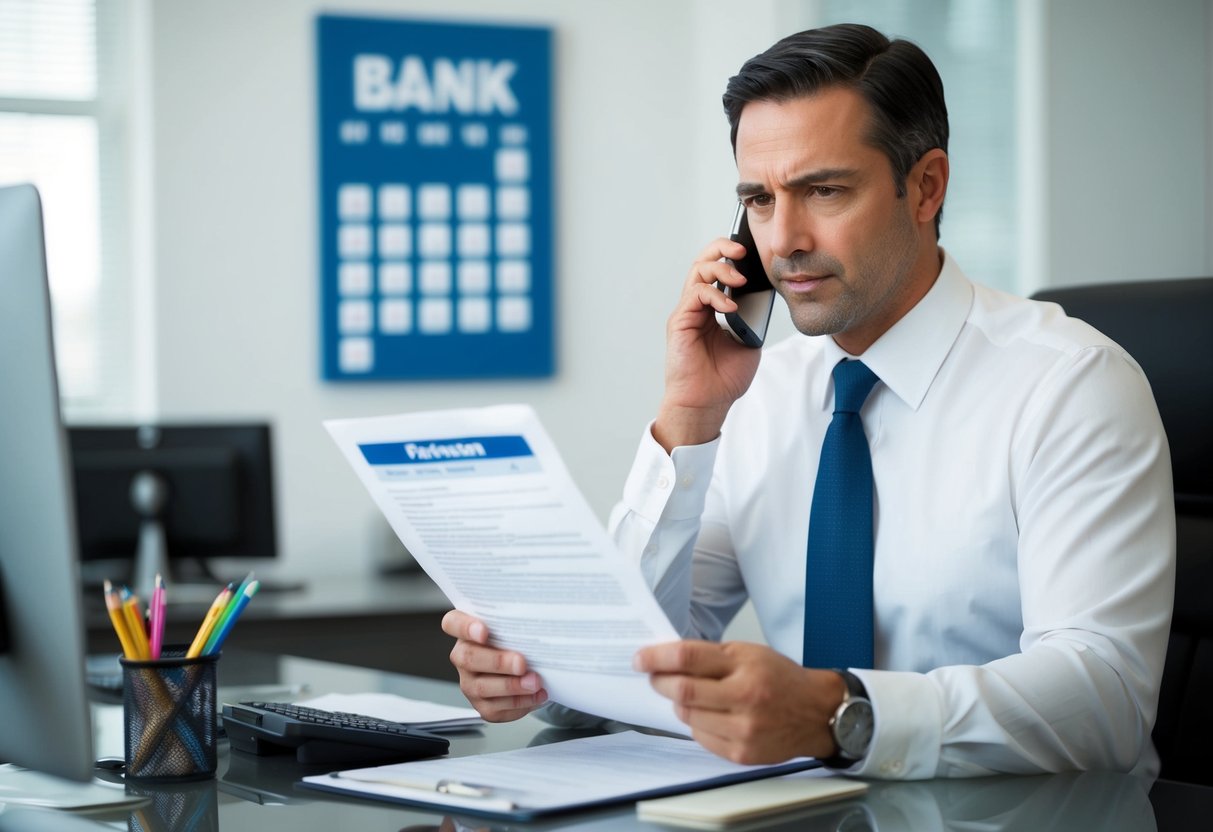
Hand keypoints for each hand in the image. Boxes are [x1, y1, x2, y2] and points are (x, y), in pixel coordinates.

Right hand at [442, 610, 547, 721]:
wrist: (523, 666)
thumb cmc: (514, 640)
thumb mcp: (513, 625)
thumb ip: (515, 621)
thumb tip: (536, 621)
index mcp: (466, 631)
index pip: (453, 623)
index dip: (465, 627)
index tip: (484, 631)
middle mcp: (462, 657)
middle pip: (469, 658)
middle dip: (498, 662)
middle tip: (521, 663)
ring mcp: (470, 683)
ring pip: (482, 687)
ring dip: (511, 686)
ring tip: (535, 682)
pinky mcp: (483, 705)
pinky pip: (497, 708)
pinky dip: (520, 702)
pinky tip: (537, 695)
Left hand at [635, 640, 845, 764]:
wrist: (816, 713)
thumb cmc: (781, 679)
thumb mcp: (749, 653)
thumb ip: (710, 656)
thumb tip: (667, 659)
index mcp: (745, 667)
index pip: (688, 659)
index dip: (657, 658)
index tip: (641, 659)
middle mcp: (744, 698)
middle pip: (682, 691)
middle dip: (660, 682)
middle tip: (655, 676)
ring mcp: (743, 729)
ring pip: (687, 716)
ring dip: (679, 704)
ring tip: (690, 696)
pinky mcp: (741, 753)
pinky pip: (700, 737)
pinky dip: (696, 724)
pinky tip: (709, 714)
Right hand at [653, 239, 763, 451]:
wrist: (708, 402)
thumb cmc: (724, 378)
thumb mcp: (749, 342)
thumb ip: (752, 318)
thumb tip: (763, 298)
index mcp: (713, 308)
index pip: (718, 270)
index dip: (731, 255)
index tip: (751, 252)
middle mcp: (697, 306)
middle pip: (703, 261)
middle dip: (722, 248)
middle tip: (741, 249)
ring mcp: (687, 312)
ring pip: (697, 272)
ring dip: (721, 269)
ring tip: (739, 279)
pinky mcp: (680, 321)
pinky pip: (695, 295)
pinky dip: (714, 295)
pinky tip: (729, 307)